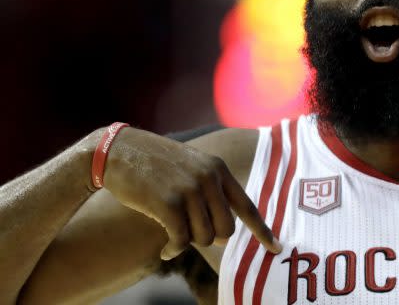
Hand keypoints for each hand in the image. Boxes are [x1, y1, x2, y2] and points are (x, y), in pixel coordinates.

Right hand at [90, 126, 280, 259]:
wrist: (119, 151)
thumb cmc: (155, 165)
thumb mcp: (191, 168)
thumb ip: (211, 191)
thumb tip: (224, 232)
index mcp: (218, 169)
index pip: (247, 205)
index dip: (262, 230)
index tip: (276, 247)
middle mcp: (208, 178)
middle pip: (226, 229)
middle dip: (211, 238)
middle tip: (191, 233)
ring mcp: (189, 189)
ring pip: (205, 237)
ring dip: (188, 243)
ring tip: (173, 238)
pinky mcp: (168, 202)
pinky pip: (181, 240)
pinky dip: (174, 250)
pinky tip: (166, 249)